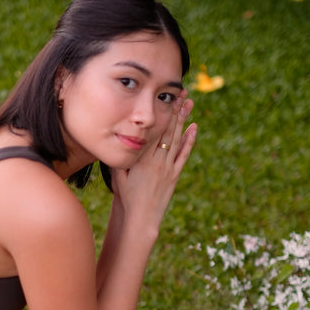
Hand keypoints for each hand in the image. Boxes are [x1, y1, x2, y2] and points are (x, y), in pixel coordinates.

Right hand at [112, 92, 196, 228]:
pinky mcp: (174, 176)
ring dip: (183, 120)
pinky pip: (184, 155)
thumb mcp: (117, 173)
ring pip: (177, 139)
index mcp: (142, 158)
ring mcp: (168, 168)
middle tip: (181, 92)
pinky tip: (193, 128)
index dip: (160, 112)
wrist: (140, 217)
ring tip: (189, 103)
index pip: (153, 130)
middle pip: (167, 129)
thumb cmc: (125, 196)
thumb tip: (115, 138)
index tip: (164, 97)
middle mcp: (157, 161)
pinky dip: (189, 141)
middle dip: (175, 109)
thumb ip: (120, 156)